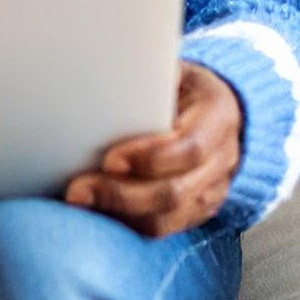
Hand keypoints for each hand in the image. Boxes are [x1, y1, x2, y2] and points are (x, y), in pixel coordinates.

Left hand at [63, 62, 242, 237]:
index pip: (190, 147)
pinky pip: (160, 229)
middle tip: (77, 190)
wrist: (221, 111)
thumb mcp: (176, 70)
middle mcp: (222, 161)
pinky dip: (125, 224)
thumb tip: (102, 70)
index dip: (151, 158)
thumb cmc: (185, 87)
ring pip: (166, 218)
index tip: (110, 159)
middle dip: (122, 194)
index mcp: (218, 117)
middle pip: (175, 192)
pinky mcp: (195, 212)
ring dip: (118, 214)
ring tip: (78, 201)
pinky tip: (94, 213)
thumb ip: (149, 75)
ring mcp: (211, 192)